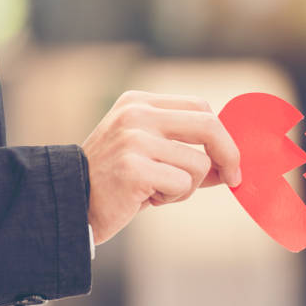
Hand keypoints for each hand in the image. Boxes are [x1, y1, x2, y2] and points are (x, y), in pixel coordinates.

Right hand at [82, 91, 240, 244]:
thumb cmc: (118, 181)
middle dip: (230, 155)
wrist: (71, 202)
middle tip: (234, 178)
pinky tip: (148, 198)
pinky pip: (183, 183)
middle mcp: (137, 114)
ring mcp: (133, 139)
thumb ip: (188, 150)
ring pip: (199, 163)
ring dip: (187, 186)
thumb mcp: (151, 154)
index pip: (201, 106)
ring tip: (158, 190)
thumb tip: (233, 162)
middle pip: (209, 125)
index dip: (224, 135)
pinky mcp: (133, 167)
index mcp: (141, 103)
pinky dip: (173, 196)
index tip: (231, 161)